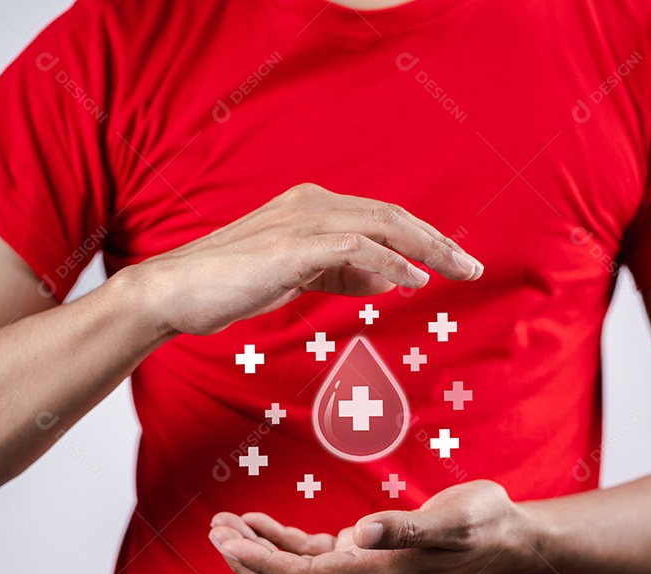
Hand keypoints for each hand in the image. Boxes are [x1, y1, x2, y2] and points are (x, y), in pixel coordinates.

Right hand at [126, 182, 483, 335]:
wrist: (175, 292)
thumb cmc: (232, 285)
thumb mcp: (298, 277)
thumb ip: (342, 273)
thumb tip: (392, 280)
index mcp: (314, 208)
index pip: (384, 218)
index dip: (425, 239)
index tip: (455, 263)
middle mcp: (313, 204)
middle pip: (394, 216)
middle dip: (439, 242)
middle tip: (474, 268)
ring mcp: (302, 222)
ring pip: (382, 226)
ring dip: (427, 250)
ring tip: (458, 272)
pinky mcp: (292, 246)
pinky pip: (354, 248)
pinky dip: (389, 263)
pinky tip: (414, 281)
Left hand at [208, 479, 541, 573]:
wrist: (505, 534)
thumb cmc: (481, 523)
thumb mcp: (452, 518)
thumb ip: (406, 527)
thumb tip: (361, 531)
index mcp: (380, 571)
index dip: (262, 562)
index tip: (229, 542)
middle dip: (249, 561)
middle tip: (215, 531)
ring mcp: (363, 567)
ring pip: (297, 571)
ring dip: (259, 550)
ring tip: (225, 524)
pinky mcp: (365, 553)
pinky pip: (314, 554)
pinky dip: (282, 540)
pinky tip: (262, 523)